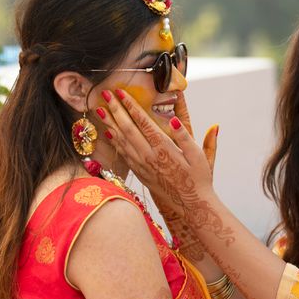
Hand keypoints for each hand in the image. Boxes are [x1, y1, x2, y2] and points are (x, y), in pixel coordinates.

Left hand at [100, 89, 216, 213]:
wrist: (191, 206)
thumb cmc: (198, 179)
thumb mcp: (199, 156)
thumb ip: (185, 137)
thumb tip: (175, 120)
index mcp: (164, 149)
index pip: (143, 123)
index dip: (130, 106)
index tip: (120, 92)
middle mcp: (149, 157)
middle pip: (127, 129)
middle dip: (115, 110)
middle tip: (105, 94)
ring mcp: (142, 166)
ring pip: (121, 141)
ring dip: (109, 124)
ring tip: (99, 110)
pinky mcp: (140, 174)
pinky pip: (123, 154)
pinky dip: (114, 141)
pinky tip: (108, 133)